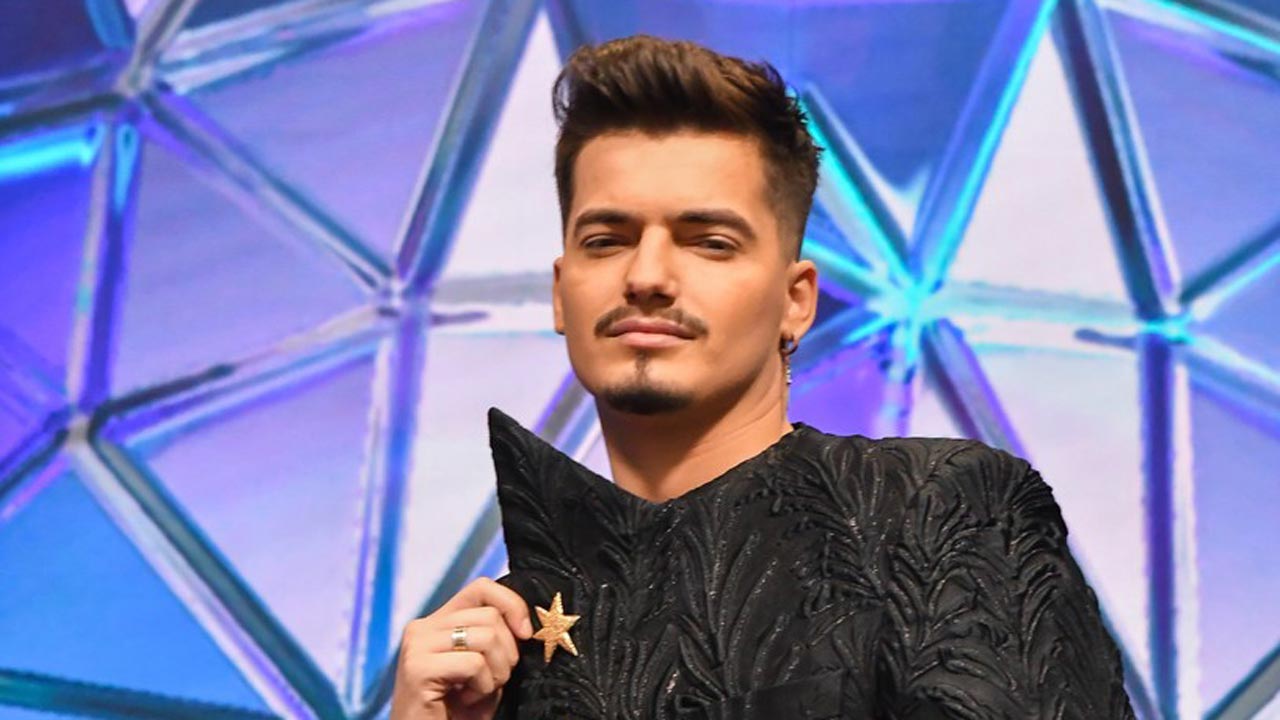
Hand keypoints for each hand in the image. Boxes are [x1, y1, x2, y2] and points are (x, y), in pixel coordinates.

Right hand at [389, 577, 532, 719]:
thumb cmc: (459, 711)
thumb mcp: (484, 668)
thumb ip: (496, 639)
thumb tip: (526, 624)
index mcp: (438, 622)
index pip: (482, 587)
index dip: (512, 604)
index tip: (526, 634)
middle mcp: (422, 627)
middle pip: (490, 615)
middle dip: (507, 652)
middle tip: (494, 680)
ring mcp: (417, 645)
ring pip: (486, 636)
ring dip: (497, 673)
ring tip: (480, 692)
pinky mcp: (417, 668)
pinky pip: (474, 664)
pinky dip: (483, 687)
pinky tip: (466, 699)